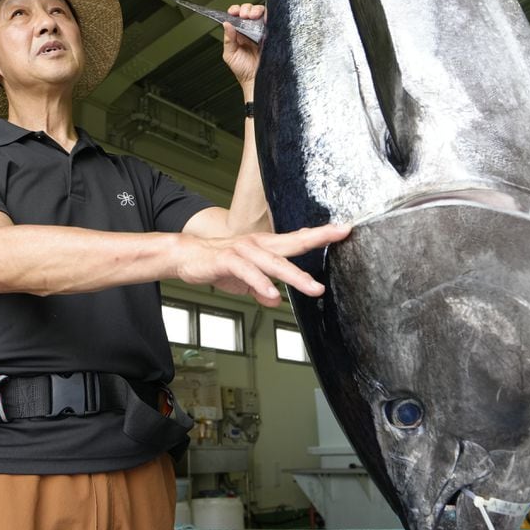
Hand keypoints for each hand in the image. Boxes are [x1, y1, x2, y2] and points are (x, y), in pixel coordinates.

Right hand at [175, 223, 350, 307]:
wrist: (186, 256)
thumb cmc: (217, 264)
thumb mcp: (245, 281)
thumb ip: (262, 290)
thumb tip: (276, 300)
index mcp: (266, 247)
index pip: (298, 239)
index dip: (320, 234)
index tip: (343, 229)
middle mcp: (258, 245)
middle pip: (293, 242)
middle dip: (318, 238)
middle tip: (341, 234)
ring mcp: (244, 251)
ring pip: (274, 262)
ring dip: (295, 276)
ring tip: (313, 288)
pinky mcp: (228, 260)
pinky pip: (248, 273)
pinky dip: (260, 284)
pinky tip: (272, 294)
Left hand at [222, 3, 264, 90]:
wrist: (256, 80)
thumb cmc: (243, 70)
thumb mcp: (230, 55)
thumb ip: (228, 39)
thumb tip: (226, 24)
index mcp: (239, 33)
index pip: (236, 16)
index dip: (235, 10)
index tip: (233, 12)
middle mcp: (250, 30)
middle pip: (249, 11)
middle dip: (246, 9)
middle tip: (244, 15)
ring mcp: (261, 31)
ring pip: (260, 13)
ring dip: (255, 10)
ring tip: (252, 16)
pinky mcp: (271, 34)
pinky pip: (271, 21)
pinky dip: (267, 16)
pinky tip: (263, 18)